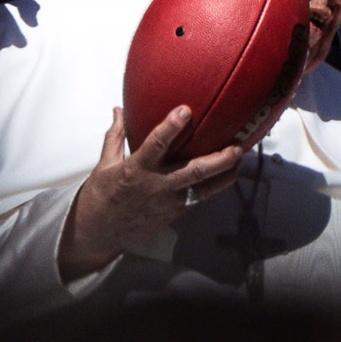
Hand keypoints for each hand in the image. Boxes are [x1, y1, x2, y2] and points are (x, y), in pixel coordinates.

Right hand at [58, 106, 241, 282]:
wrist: (100, 231)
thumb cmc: (101, 196)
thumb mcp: (104, 164)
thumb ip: (115, 136)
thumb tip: (118, 110)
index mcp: (136, 169)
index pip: (156, 145)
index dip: (171, 127)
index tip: (185, 110)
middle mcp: (156, 185)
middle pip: (194, 171)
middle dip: (219, 159)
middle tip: (236, 146)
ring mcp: (168, 202)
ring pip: (204, 188)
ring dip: (225, 174)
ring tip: (239, 159)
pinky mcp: (174, 212)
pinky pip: (199, 197)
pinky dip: (214, 186)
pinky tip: (226, 175)